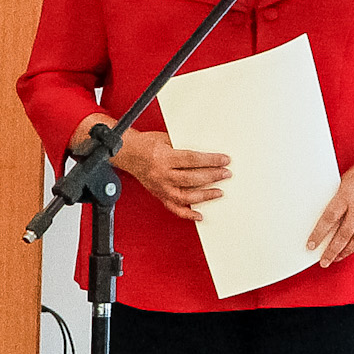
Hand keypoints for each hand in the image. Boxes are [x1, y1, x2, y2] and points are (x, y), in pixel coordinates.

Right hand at [99, 123, 231, 222]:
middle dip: (213, 176)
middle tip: (226, 173)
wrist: (127, 153)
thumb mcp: (166, 139)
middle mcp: (161, 175)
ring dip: (205, 195)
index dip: (211, 160)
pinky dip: (187, 214)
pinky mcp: (159, 195)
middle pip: (192, 178)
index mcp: (163, 158)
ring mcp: (160, 187)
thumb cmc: (145, 144)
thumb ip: (185, 147)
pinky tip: (200, 215)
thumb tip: (207, 155)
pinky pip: (174, 208)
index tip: (225, 160)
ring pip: (186, 196)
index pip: (193, 160)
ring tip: (218, 192)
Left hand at [308, 150, 353, 265]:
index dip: (319, 234)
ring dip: (345, 252)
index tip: (310, 246)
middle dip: (332, 251)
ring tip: (335, 258)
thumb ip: (334, 201)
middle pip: (344, 235)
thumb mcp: (341, 184)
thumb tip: (320, 219)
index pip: (329, 219)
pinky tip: (352, 249)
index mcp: (346, 196)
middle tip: (322, 262)